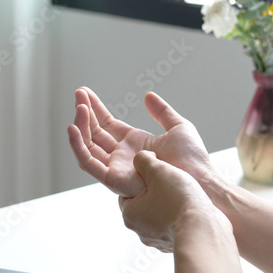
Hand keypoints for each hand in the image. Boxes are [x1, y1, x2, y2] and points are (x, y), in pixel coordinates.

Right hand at [67, 87, 213, 197]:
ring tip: (79, 107)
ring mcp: (116, 167)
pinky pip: (89, 163)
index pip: (107, 124)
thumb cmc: (192, 158)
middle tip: (77, 94)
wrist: (198, 178)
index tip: (84, 92)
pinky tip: (73, 129)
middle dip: (85, 113)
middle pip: (95, 132)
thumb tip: (148, 95)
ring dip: (80, 126)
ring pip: (88, 145)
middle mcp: (122, 155)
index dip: (95, 108)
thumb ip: (162, 112)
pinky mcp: (113, 179)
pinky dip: (78, 147)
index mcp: (134, 143)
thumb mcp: (178, 126)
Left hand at [118, 151, 219, 252]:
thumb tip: (140, 158)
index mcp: (130, 214)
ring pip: (160, 214)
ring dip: (169, 204)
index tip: (156, 173)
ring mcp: (158, 240)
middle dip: (156, 191)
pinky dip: (181, 216)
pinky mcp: (175, 244)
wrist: (204, 231)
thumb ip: (144, 161)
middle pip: (144, 202)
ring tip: (183, 194)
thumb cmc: (179, 202)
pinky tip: (191, 207)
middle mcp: (141, 230)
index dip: (142, 178)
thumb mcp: (158, 171)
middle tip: (170, 181)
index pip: (126, 191)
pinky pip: (175, 225)